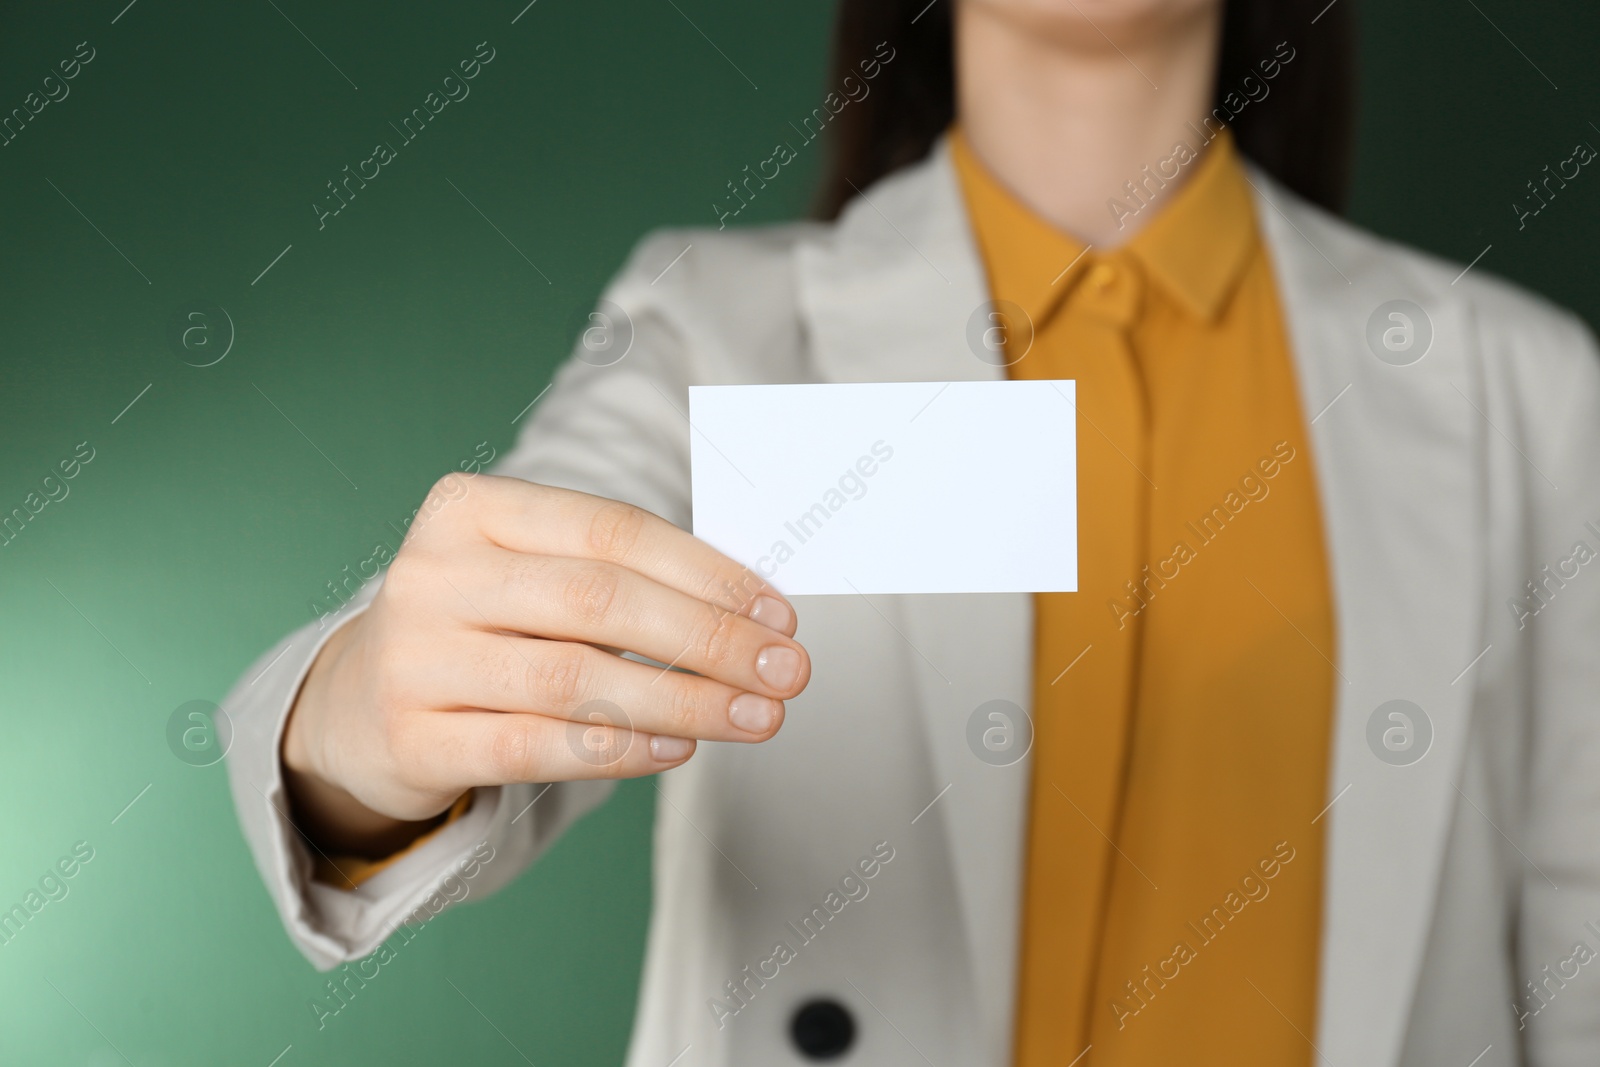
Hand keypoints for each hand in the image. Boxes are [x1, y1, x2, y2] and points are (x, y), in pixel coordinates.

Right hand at [280, 475, 808, 855]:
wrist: (359, 701)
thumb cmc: (486, 625)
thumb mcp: (535, 574)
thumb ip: (625, 578)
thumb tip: (756, 612)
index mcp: (471, 507)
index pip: (612, 531)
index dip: (708, 572)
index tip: (779, 614)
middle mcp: (433, 574)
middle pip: (599, 602)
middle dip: (710, 638)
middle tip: (787, 672)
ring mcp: (414, 657)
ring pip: (574, 680)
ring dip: (684, 700)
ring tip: (757, 717)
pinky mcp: (412, 737)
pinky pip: (535, 747)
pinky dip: (620, 749)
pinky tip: (679, 748)